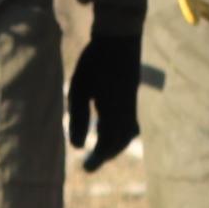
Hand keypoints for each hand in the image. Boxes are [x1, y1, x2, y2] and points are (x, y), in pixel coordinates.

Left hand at [66, 34, 142, 172]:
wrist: (119, 38)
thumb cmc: (94, 62)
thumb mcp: (79, 89)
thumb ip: (79, 118)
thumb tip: (77, 147)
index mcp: (113, 112)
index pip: (107, 144)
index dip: (97, 159)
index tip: (85, 169)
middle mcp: (127, 111)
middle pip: (119, 142)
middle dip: (106, 155)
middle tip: (90, 164)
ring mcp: (132, 103)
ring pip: (128, 134)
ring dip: (115, 145)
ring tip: (101, 150)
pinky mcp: (132, 96)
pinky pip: (130, 123)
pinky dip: (121, 133)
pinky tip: (109, 129)